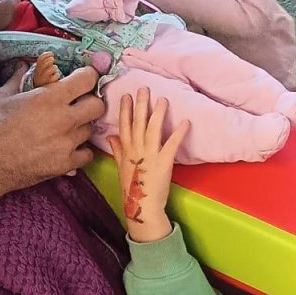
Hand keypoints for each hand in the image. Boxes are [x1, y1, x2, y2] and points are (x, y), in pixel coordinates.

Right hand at [0, 62, 105, 194]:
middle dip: (90, 101)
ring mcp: (67, 143)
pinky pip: (87, 155)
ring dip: (82, 126)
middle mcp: (64, 119)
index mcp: (50, 98)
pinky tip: (67, 147)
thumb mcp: (0, 96)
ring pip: (91, 130)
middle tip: (78, 103)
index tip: (82, 77)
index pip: (87, 79)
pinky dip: (81, 151)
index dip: (87, 76)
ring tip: (66, 127)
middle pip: (98, 105)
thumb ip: (16, 79)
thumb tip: (22, 65)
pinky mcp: (65, 164)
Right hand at [105, 88, 188, 241]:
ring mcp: (150, 154)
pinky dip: (179, 132)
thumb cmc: (132, 187)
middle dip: (141, 104)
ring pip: (153, 129)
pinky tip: (185, 121)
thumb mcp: (120, 167)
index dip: (125, 109)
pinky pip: (172, 144)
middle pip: (138, 122)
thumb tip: (110, 136)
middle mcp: (137, 149)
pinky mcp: (164, 161)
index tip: (126, 95)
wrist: (142, 206)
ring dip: (158, 113)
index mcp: (126, 150)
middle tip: (144, 88)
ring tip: (163, 99)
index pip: (124, 125)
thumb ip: (117, 150)